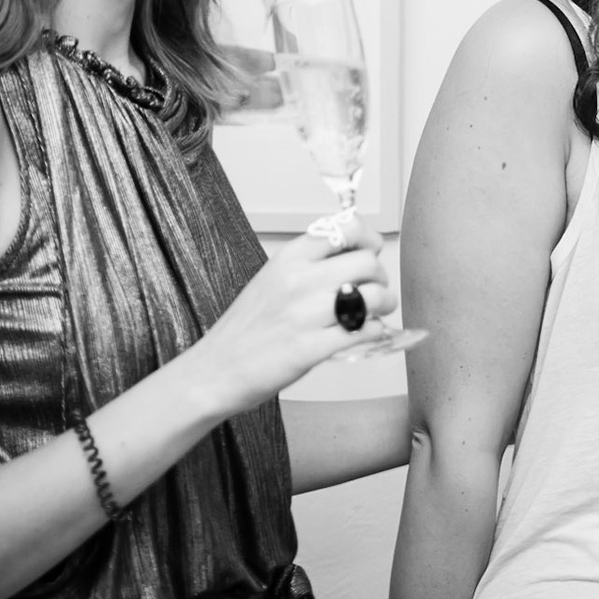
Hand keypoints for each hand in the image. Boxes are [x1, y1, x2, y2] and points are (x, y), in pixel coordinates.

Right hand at [184, 220, 398, 415]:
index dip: (369, 239)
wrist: (214, 371)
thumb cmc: (245, 328)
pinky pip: (364, 331)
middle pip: (368, 262)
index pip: (346, 228)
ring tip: (373, 314)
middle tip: (373, 291)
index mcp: (289, 258)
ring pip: (373, 296)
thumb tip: (356, 254)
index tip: (371, 251)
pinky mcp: (312, 348)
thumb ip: (311, 264)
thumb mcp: (273, 278)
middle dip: (380, 278)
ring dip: (383, 306)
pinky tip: (361, 334)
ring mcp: (305, 314)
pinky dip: (372, 332)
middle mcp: (299, 280)